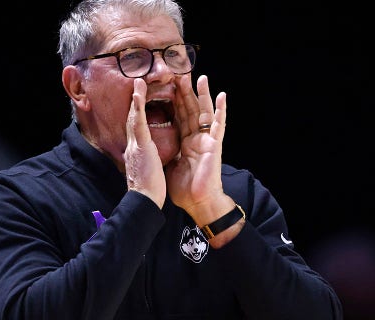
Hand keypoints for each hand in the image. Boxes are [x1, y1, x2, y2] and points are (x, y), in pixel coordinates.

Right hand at [124, 78, 166, 208]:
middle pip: (133, 118)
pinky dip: (138, 107)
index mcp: (137, 150)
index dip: (138, 113)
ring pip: (135, 117)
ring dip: (136, 98)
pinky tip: (138, 94)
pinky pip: (140, 123)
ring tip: (138, 82)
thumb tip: (146, 157)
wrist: (144, 201)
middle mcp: (133, 145)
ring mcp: (135, 144)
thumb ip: (145, 160)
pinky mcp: (141, 146)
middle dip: (135, 101)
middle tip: (137, 84)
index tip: (139, 100)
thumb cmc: (148, 189)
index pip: (137, 128)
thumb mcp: (147, 169)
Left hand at [166, 74, 233, 225]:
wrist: (196, 203)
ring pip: (203, 112)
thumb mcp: (169, 163)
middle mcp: (195, 138)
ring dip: (202, 94)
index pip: (177, 116)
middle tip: (180, 72)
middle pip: (189, 109)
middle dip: (184, 92)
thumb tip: (152, 142)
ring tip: (200, 76)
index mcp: (184, 142)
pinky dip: (221, 110)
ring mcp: (206, 140)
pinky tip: (222, 96)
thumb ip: (165, 150)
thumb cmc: (184, 188)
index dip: (173, 100)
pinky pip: (219, 125)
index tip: (167, 84)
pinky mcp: (215, 145)